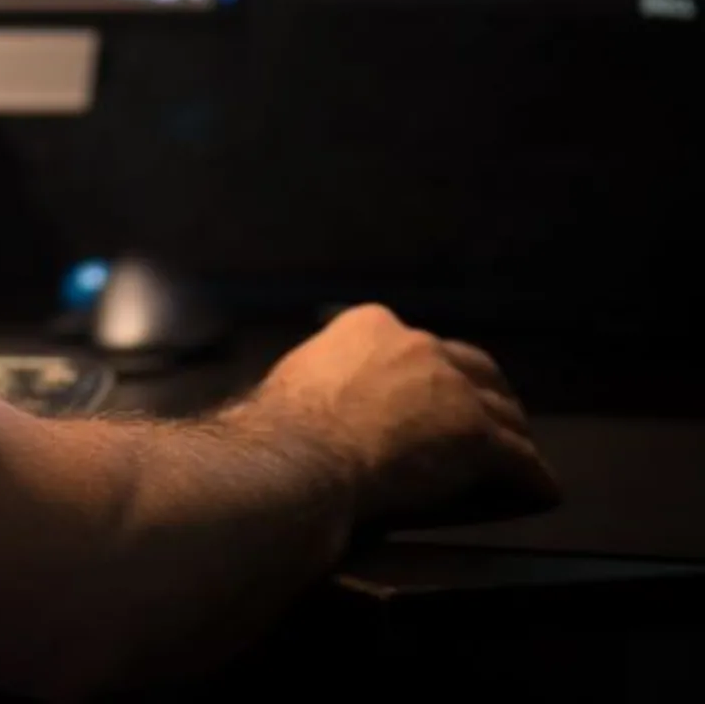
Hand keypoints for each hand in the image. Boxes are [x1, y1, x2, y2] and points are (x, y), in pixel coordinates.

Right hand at [256, 304, 559, 531]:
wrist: (300, 456)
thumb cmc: (282, 426)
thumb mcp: (300, 376)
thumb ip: (332, 374)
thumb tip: (328, 393)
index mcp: (372, 326)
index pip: (420, 348)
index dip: (430, 377)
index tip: (428, 400)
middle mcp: (420, 344)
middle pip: (477, 369)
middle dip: (485, 397)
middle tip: (488, 425)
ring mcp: (456, 390)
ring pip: (506, 415)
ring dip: (512, 440)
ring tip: (516, 464)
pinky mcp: (480, 437)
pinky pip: (525, 464)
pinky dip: (532, 482)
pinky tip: (538, 494)